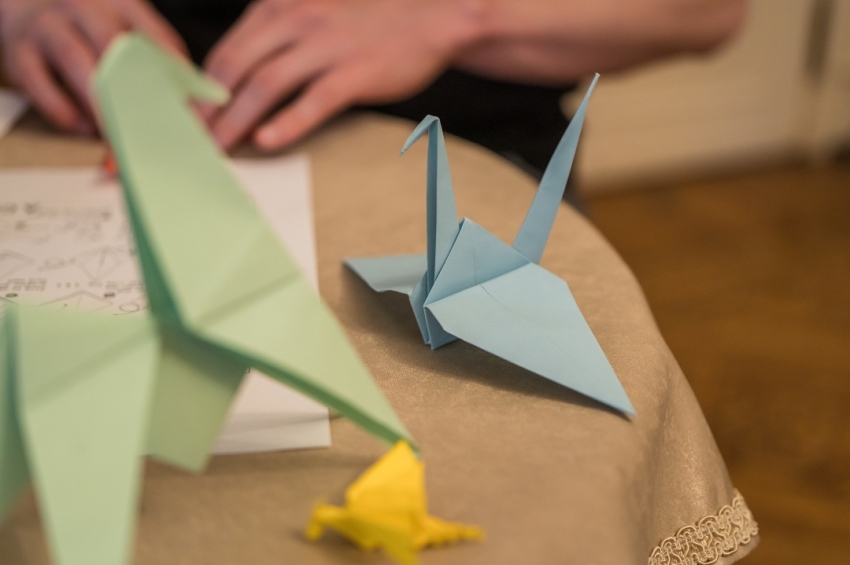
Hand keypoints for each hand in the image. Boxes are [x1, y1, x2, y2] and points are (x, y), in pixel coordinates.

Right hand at [0, 0, 186, 134]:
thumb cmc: (85, 30)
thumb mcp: (122, 30)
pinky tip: (86, 130)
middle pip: (115, 46)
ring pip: (77, 63)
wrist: (21, 7)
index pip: (155, 37)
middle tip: (158, 131)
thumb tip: (190, 104)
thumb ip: (155, 59)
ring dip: (102, 106)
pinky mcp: (18, 53)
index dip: (177, 74)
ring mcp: (47, 28)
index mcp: (118, 4)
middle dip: (139, 93)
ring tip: (121, 141)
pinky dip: (65, 112)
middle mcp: (82, 9)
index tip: (194, 108)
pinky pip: (40, 84)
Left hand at [203, 0, 484, 149]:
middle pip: (237, 66)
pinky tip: (268, 141)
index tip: (186, 114)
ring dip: (237, 119)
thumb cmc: (367, 24)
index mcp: (281, 6)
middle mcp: (298, 20)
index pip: (227, 49)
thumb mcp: (312, 13)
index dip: (200, 85)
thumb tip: (238, 80)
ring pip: (267, 84)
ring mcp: (327, 46)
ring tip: (219, 146)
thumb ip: (277, 37)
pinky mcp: (356, 72)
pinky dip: (288, 123)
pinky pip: (314, 101)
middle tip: (191, 137)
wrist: (428, 19)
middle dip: (208, 106)